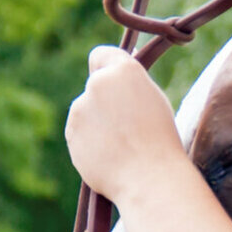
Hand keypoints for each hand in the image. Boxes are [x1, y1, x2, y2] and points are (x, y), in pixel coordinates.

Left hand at [64, 45, 194, 205]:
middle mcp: (97, 84)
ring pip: (87, 110)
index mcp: (124, 70)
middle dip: (105, 100)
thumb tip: (113, 72)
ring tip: (122, 144)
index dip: (107, 67)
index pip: (101, 55)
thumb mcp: (153, 100)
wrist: (149, 177)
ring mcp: (80, 109)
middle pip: (96, 86)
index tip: (115, 80)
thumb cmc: (160, 140)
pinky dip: (90, 141)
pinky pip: (80, 132)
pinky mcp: (71, 133)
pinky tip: (110, 155)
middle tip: (128, 123)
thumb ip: (130, 84)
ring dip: (98, 122)